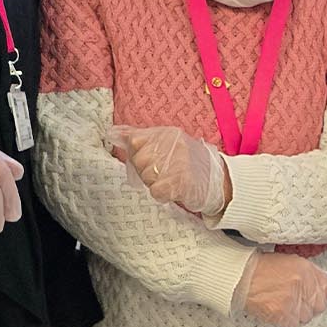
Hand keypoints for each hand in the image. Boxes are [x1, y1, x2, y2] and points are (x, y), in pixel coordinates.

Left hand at [109, 126, 227, 215]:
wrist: (215, 178)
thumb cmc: (184, 160)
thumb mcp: (164, 141)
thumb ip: (138, 136)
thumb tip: (112, 133)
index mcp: (168, 133)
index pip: (135, 141)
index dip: (136, 154)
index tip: (147, 158)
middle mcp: (174, 145)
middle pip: (139, 160)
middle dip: (144, 171)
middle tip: (159, 172)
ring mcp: (180, 164)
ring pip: (146, 176)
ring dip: (153, 183)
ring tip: (166, 180)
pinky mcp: (183, 184)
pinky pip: (156, 191)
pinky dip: (160, 193)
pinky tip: (169, 190)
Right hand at [233, 251, 326, 326]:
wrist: (240, 277)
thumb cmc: (261, 269)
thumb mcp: (290, 262)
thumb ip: (309, 273)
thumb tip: (325, 284)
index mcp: (306, 269)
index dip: (320, 293)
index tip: (313, 295)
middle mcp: (303, 284)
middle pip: (319, 305)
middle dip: (309, 305)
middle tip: (295, 301)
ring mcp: (294, 300)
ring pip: (307, 317)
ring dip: (297, 315)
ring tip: (283, 306)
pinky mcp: (283, 314)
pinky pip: (294, 326)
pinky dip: (286, 322)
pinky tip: (277, 313)